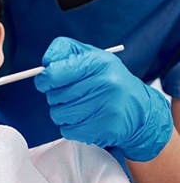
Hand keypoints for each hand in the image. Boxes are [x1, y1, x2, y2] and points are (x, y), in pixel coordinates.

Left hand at [34, 37, 172, 161]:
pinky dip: (70, 126)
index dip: (44, 79)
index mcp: (98, 62)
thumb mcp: (89, 55)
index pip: (54, 73)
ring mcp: (108, 107)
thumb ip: (63, 52)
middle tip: (69, 95)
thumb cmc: (108, 79)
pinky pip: (68, 131)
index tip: (45, 82)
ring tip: (77, 106)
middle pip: (54, 96)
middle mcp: (105, 83)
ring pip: (59, 114)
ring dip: (62, 112)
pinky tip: (84, 119)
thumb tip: (45, 63)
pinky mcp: (107, 129)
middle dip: (55, 96)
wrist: (139, 108)